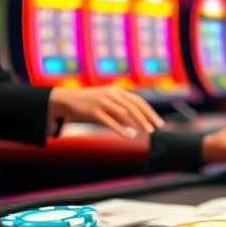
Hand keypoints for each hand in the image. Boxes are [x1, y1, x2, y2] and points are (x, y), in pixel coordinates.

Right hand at [48, 85, 163, 139]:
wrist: (67, 99)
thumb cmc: (89, 102)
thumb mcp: (107, 99)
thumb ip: (120, 106)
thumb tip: (135, 120)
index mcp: (117, 90)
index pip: (138, 100)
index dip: (149, 111)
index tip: (158, 121)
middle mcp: (112, 94)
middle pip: (134, 106)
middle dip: (147, 118)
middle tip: (156, 128)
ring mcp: (103, 102)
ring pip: (125, 113)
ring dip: (138, 123)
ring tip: (147, 132)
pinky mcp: (95, 112)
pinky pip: (111, 121)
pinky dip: (122, 129)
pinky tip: (130, 136)